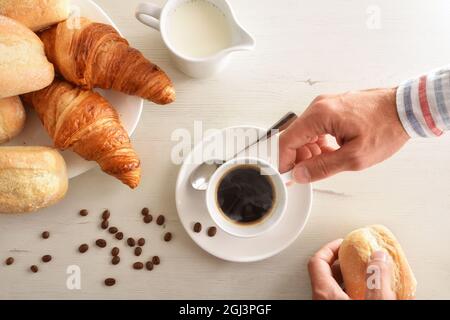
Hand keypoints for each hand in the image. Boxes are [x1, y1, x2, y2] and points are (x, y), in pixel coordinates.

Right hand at [279, 88, 409, 181]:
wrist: (405, 109)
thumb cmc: (386, 127)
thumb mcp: (355, 157)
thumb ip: (323, 167)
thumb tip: (300, 173)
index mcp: (320, 115)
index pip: (287, 140)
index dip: (283, 161)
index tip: (285, 175)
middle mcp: (319, 106)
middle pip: (294, 136)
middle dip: (298, 158)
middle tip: (308, 173)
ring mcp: (325, 105)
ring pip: (304, 133)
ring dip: (309, 151)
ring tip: (326, 163)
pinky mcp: (332, 108)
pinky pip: (316, 127)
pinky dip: (318, 142)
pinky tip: (331, 152)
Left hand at [308, 239, 395, 299]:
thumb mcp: (375, 299)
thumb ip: (377, 276)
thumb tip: (379, 257)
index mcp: (324, 292)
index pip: (317, 260)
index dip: (330, 248)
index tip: (343, 243)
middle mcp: (321, 300)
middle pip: (325, 272)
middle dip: (342, 261)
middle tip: (355, 256)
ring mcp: (327, 306)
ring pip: (331, 286)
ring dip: (347, 277)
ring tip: (364, 273)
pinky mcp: (335, 311)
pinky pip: (337, 297)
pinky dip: (350, 290)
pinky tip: (366, 292)